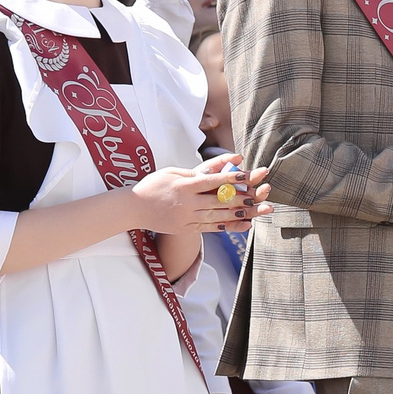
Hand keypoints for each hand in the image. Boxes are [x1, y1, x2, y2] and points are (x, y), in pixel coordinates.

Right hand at [134, 160, 267, 235]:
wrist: (133, 208)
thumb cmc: (153, 185)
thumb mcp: (174, 172)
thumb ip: (198, 170)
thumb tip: (219, 165)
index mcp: (184, 185)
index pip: (212, 181)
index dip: (230, 178)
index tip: (246, 175)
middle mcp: (186, 202)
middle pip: (218, 200)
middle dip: (241, 198)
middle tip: (259, 196)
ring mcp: (185, 217)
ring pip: (216, 216)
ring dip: (237, 214)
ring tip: (254, 211)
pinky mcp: (184, 228)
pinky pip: (208, 227)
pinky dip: (224, 225)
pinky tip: (238, 223)